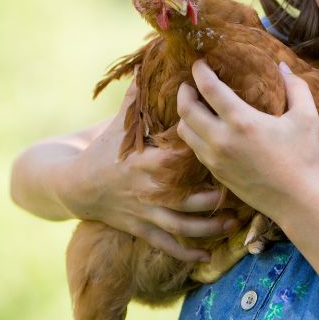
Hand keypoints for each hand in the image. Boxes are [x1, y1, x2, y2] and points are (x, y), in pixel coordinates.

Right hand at [69, 76, 237, 261]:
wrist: (76, 186)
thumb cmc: (104, 150)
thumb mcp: (120, 123)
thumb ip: (138, 97)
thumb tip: (148, 62)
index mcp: (146, 160)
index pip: (180, 158)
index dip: (204, 155)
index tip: (229, 148)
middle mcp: (148, 189)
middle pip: (188, 196)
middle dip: (215, 197)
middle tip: (242, 190)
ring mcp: (145, 212)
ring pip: (183, 226)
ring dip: (209, 228)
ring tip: (233, 223)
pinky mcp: (142, 229)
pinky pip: (168, 245)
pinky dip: (188, 254)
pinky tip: (208, 257)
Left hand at [176, 60, 318, 222]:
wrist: (297, 201)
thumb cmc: (303, 157)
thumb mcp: (306, 117)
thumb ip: (296, 87)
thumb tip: (282, 66)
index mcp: (242, 121)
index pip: (209, 88)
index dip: (200, 71)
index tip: (199, 62)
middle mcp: (222, 139)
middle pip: (186, 108)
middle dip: (184, 91)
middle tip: (190, 82)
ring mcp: (215, 158)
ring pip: (184, 130)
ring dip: (185, 114)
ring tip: (195, 105)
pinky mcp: (215, 172)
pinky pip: (194, 147)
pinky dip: (193, 133)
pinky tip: (203, 128)